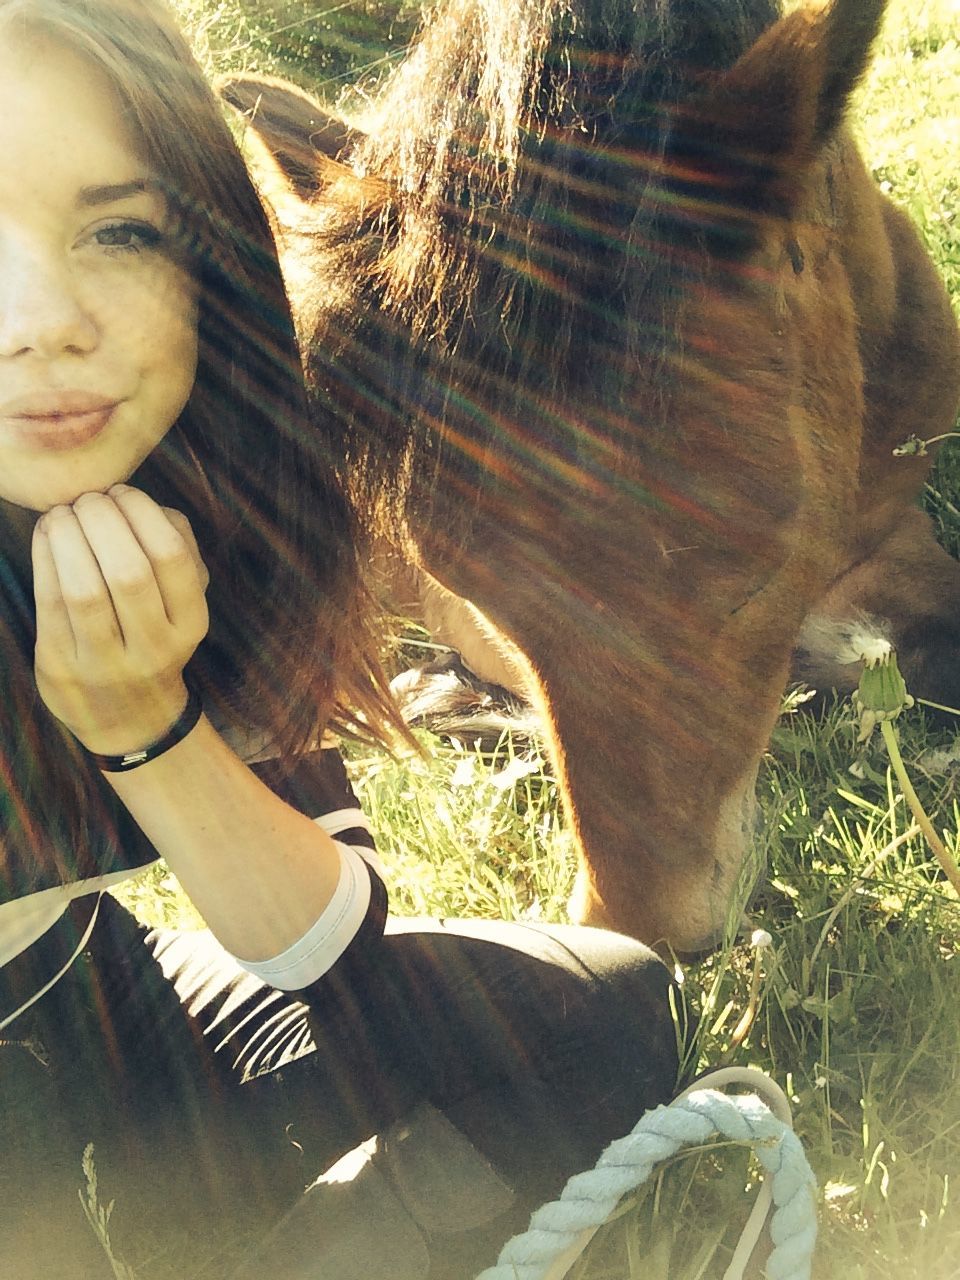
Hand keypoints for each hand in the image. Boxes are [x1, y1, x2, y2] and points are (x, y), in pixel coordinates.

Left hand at [32, 485, 208, 755]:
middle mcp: (153, 649)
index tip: (124, 492)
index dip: (144, 514)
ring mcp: (105, 664)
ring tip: (65, 511)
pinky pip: (49, 604)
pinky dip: (45, 558)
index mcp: (190, 626)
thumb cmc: (154, 640)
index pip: (172, 558)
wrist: (129, 718)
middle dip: (104, 521)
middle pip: (129, 572)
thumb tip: (148, 506)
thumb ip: (179, 552)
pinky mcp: (62, 667)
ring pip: (85, 590)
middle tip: (91, 498)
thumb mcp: (183, 607)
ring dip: (70, 537)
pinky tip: (47, 532)